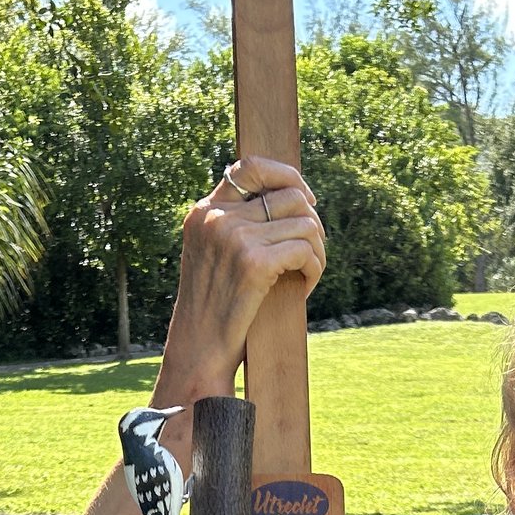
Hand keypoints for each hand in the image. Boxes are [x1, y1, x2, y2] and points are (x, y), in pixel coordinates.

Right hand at [161, 155, 323, 399]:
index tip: (305, 199)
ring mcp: (234, 238)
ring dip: (316, 249)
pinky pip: (305, 251)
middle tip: (312, 248)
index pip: (250, 166)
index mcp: (204, 212)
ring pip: (304, 223)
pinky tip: (305, 285)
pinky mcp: (253, 263)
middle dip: (311, 221)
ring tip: (308, 271)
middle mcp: (217, 218)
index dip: (286, 175)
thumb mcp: (213, 254)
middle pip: (289, 195)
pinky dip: (314, 268)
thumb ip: (237, 224)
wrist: (198, 348)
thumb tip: (294, 198)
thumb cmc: (213, 307)